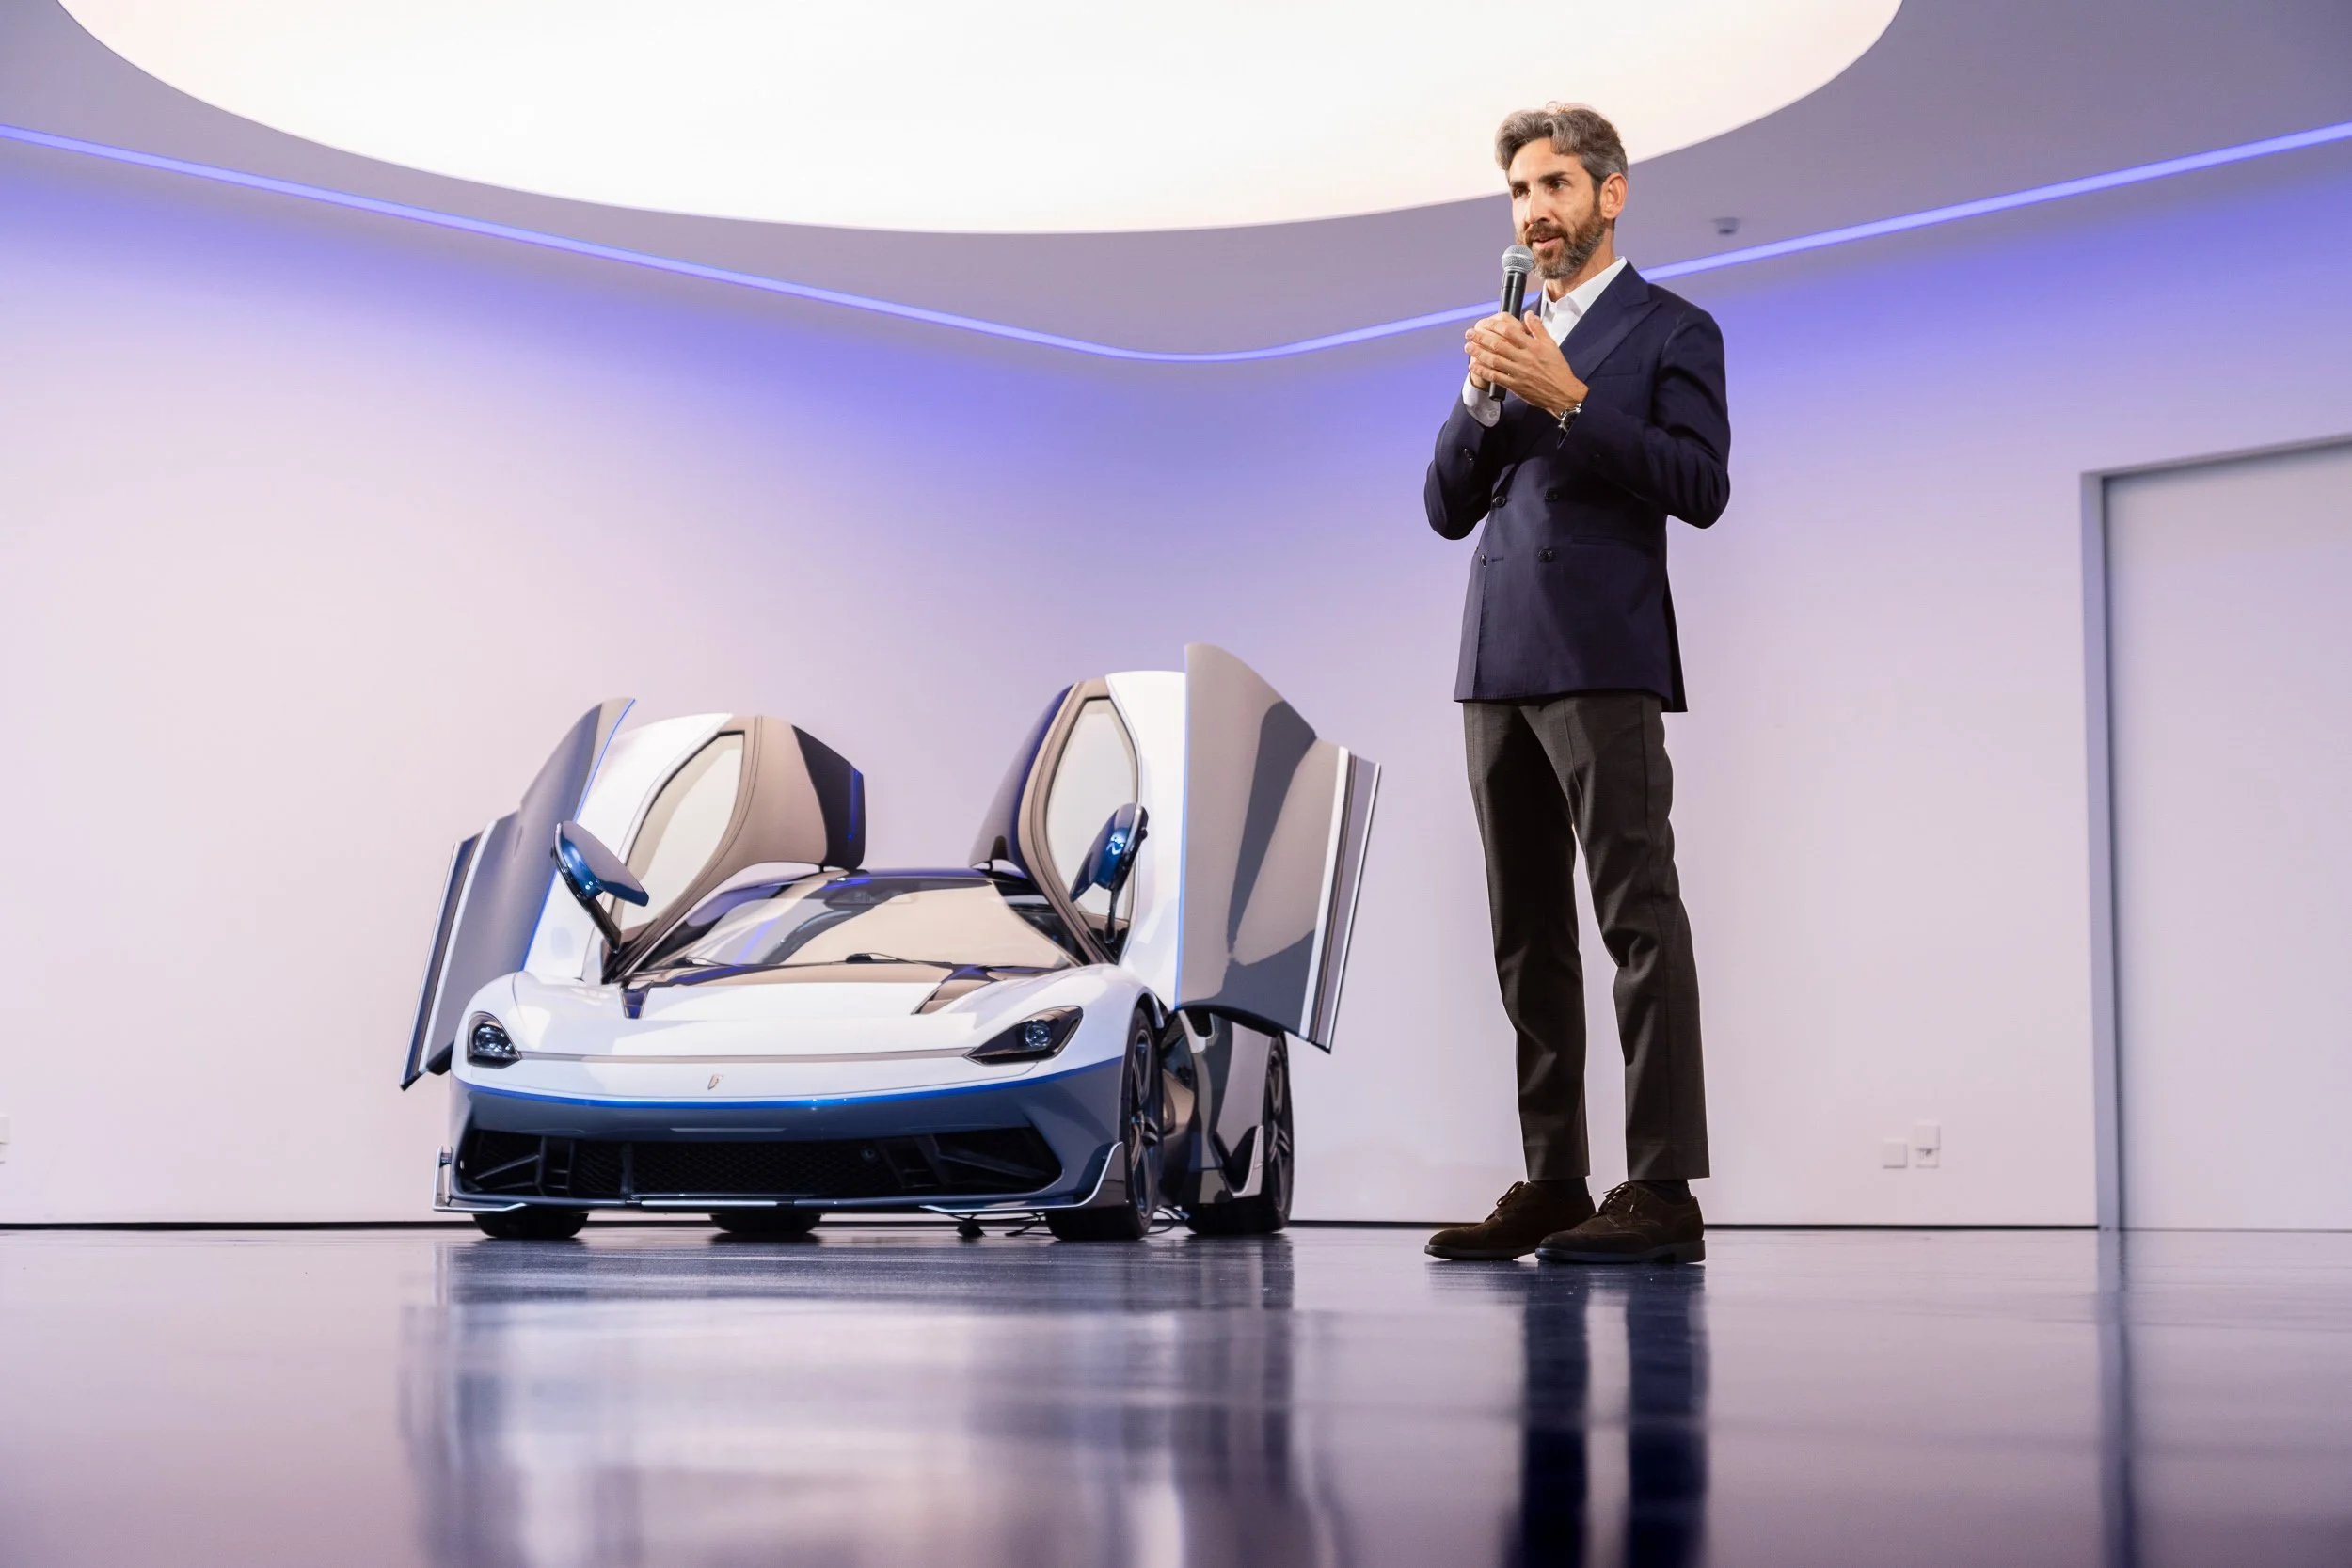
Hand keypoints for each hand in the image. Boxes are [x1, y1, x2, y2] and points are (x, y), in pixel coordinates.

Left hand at [1464, 310, 1588, 416]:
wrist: (1562, 392)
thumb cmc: (1557, 368)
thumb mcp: (1551, 345)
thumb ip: (1538, 329)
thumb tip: (1528, 314)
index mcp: (1533, 347)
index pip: (1511, 332)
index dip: (1496, 326)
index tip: (1486, 323)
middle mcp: (1525, 358)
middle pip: (1498, 345)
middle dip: (1481, 338)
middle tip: (1469, 333)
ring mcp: (1519, 372)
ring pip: (1494, 361)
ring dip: (1479, 353)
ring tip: (1467, 347)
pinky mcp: (1515, 386)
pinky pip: (1495, 377)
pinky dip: (1483, 371)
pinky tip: (1473, 366)